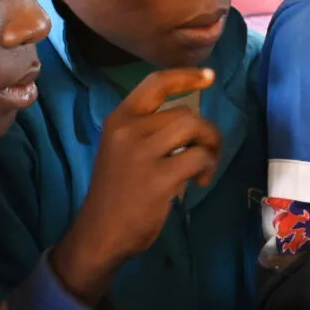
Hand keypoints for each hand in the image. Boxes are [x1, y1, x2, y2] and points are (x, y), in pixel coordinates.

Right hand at [52, 67, 220, 302]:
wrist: (100, 233)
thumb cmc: (117, 192)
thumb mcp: (122, 149)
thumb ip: (148, 129)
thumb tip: (190, 120)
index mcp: (119, 119)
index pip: (156, 83)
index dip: (186, 76)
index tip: (209, 77)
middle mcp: (129, 130)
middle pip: (185, 113)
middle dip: (206, 132)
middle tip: (207, 153)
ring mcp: (142, 153)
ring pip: (194, 129)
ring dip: (210, 146)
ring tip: (203, 168)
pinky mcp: (159, 177)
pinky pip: (198, 157)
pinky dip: (207, 166)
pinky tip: (198, 182)